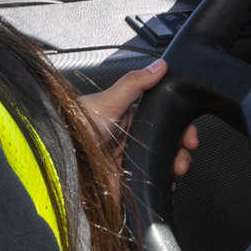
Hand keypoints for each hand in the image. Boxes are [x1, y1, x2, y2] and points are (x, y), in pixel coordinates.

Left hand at [75, 58, 197, 175]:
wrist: (59, 159)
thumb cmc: (75, 128)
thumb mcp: (106, 101)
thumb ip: (134, 84)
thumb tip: (159, 66)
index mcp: (128, 117)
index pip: (163, 120)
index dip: (180, 128)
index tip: (191, 137)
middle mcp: (130, 138)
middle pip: (166, 144)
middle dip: (181, 151)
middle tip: (184, 158)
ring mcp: (128, 161)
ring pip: (160, 165)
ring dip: (173, 168)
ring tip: (176, 171)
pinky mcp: (124, 181)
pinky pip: (148, 183)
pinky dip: (161, 184)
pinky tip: (165, 183)